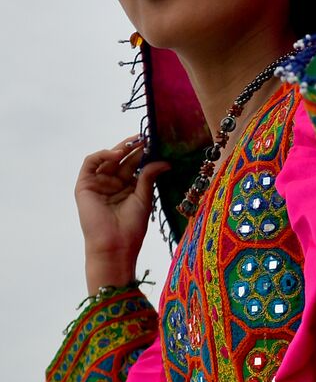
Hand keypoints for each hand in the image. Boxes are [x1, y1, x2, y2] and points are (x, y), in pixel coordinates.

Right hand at [75, 135, 170, 295]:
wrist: (115, 244)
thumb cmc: (131, 225)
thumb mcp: (144, 197)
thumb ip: (149, 176)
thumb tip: (164, 161)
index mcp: (128, 186)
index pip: (135, 164)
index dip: (144, 153)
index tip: (157, 142)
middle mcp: (112, 183)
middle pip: (123, 159)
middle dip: (134, 147)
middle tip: (148, 137)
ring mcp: (98, 183)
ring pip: (108, 159)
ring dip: (120, 149)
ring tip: (135, 143)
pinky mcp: (84, 185)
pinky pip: (90, 163)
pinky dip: (102, 155)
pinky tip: (116, 154)